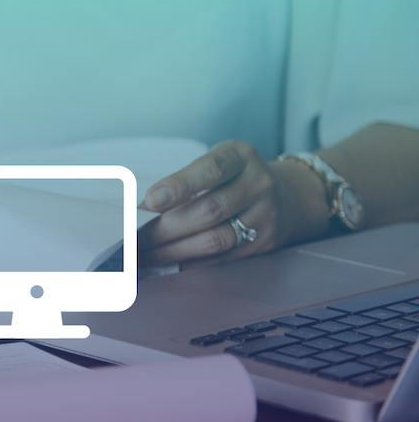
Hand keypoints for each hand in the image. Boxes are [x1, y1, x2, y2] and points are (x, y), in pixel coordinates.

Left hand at [137, 140, 314, 268]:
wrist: (288, 197)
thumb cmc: (234, 178)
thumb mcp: (215, 165)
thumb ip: (183, 182)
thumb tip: (139, 211)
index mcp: (240, 157)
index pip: (211, 169)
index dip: (180, 185)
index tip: (151, 200)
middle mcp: (258, 185)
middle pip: (208, 211)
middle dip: (164, 228)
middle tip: (133, 239)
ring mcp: (264, 216)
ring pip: (215, 240)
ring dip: (173, 251)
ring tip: (143, 256)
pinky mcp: (263, 244)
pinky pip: (221, 259)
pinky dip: (190, 263)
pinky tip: (167, 264)